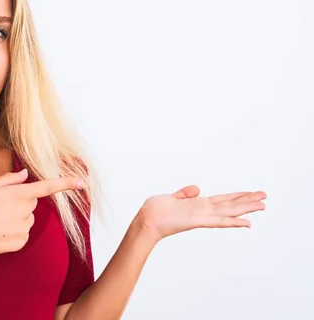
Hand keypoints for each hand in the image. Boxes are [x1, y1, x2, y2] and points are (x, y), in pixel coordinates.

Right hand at [0, 168, 83, 261]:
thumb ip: (9, 179)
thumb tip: (25, 174)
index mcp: (19, 194)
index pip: (47, 186)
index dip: (66, 183)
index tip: (81, 182)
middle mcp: (26, 210)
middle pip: (31, 202)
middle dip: (20, 202)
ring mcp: (25, 227)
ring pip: (28, 218)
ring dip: (17, 217)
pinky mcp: (23, 240)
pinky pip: (23, 232)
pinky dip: (14, 231)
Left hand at [137, 185, 266, 241]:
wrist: (146, 221)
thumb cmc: (155, 211)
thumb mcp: (171, 197)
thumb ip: (185, 193)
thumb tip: (197, 188)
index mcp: (198, 204)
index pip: (222, 199)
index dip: (236, 196)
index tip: (250, 192)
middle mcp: (203, 210)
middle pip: (230, 204)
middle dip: (247, 201)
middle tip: (265, 197)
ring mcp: (202, 216)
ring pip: (229, 211)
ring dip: (246, 209)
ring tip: (263, 206)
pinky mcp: (197, 220)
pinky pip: (218, 221)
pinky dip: (233, 222)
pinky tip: (247, 223)